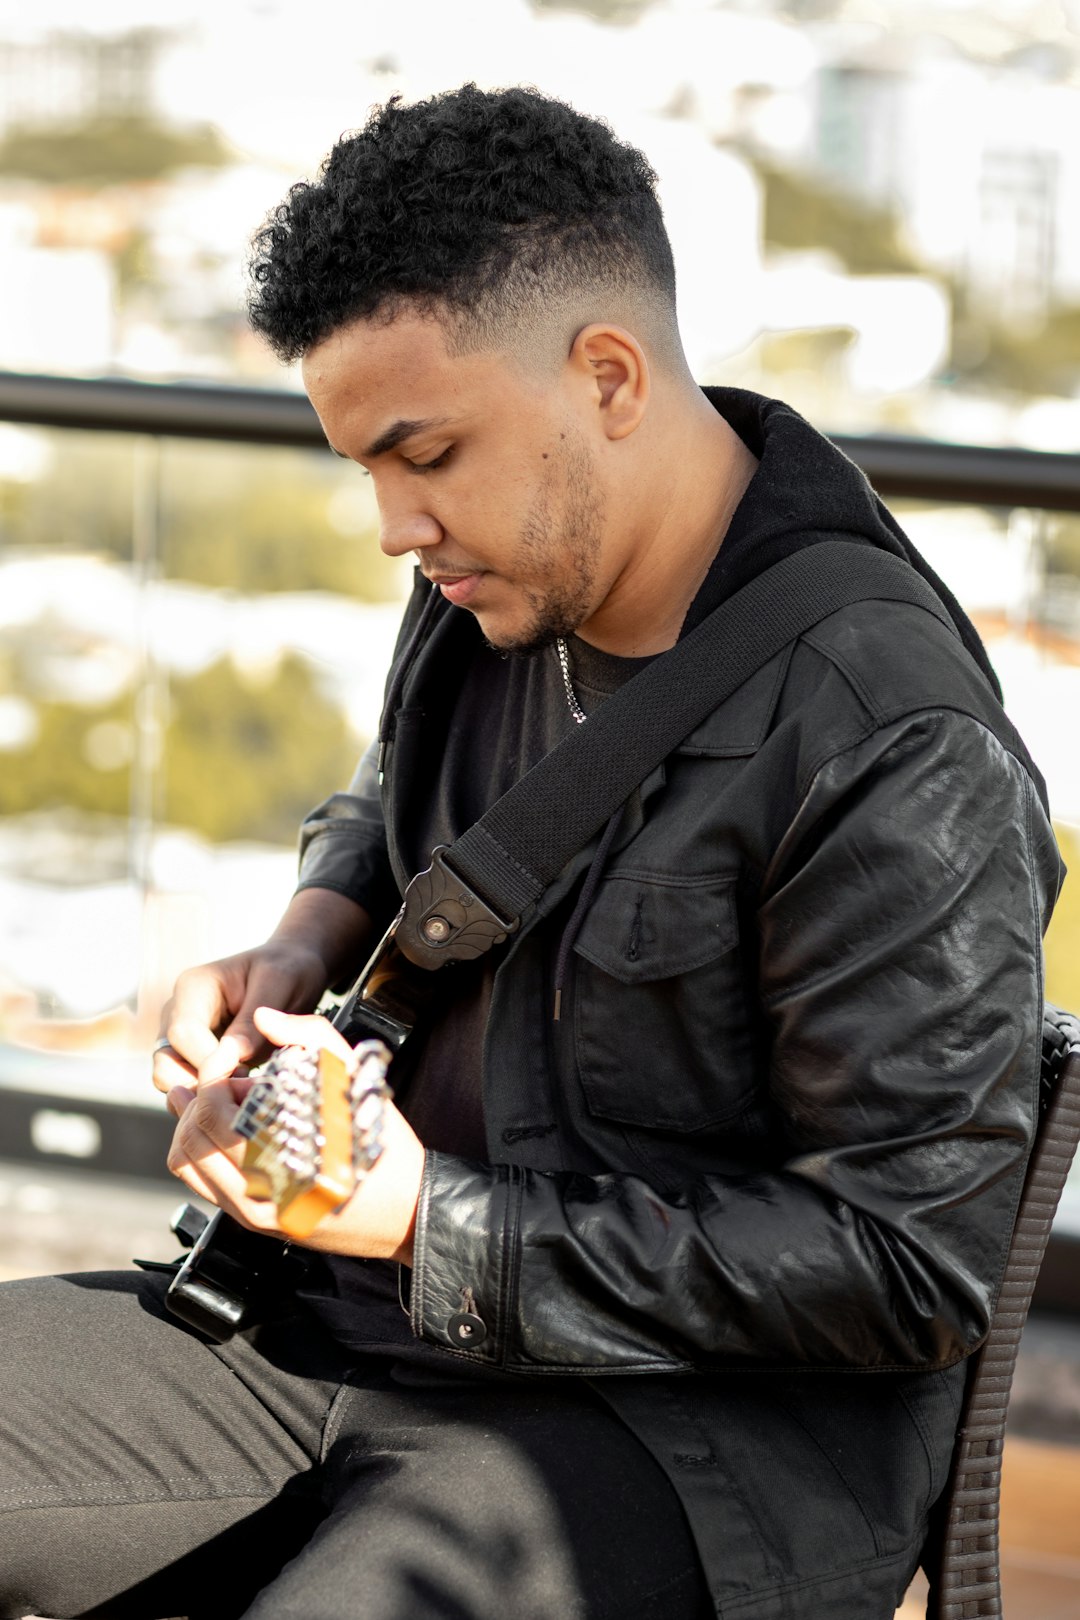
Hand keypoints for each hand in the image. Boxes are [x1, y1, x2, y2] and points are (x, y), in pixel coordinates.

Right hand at [151, 887, 375, 1094]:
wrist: (294, 970)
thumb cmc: (288, 970)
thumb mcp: (279, 984)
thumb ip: (254, 1019)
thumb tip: (234, 1055)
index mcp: (193, 988)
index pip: (183, 1034)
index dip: (210, 1061)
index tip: (246, 1073)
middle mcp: (177, 1012)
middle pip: (166, 1061)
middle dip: (201, 1083)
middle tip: (243, 1091)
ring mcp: (181, 1037)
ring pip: (170, 1079)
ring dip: (202, 1095)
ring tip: (243, 1095)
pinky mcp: (193, 1057)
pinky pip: (187, 1086)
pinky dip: (208, 1098)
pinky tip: (240, 1097)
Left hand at [165, 1006, 425, 1265]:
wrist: (407, 1207)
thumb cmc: (382, 1143)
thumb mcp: (354, 1077)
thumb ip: (309, 1035)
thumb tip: (264, 1017)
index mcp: (279, 1154)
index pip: (211, 1110)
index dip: (214, 1077)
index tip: (231, 1064)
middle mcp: (259, 1191)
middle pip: (190, 1137)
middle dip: (199, 1100)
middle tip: (227, 1084)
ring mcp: (254, 1211)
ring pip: (187, 1164)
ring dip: (196, 1126)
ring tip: (222, 1105)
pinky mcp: (255, 1222)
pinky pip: (205, 1186)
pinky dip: (204, 1152)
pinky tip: (229, 1132)